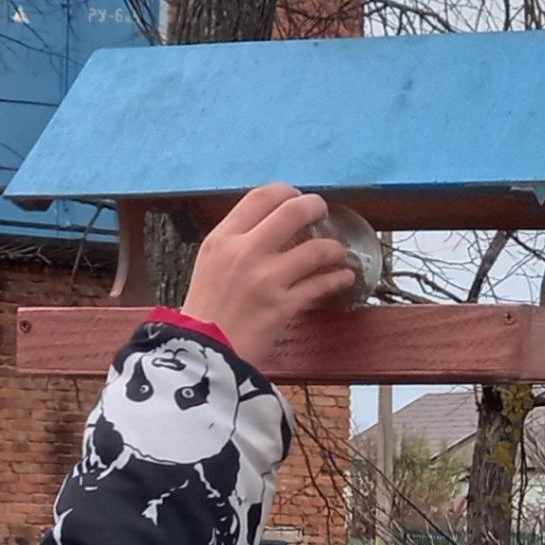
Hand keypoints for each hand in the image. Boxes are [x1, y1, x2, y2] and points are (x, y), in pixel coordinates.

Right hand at [181, 183, 361, 364]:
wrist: (201, 353)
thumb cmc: (206, 311)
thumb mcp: (210, 264)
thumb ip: (237, 242)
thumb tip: (271, 226)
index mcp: (223, 238)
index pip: (261, 196)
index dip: (287, 191)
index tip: (297, 198)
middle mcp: (244, 252)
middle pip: (293, 211)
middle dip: (316, 207)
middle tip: (323, 213)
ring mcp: (266, 279)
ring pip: (316, 248)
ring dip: (334, 248)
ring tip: (338, 254)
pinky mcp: (283, 306)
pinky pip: (322, 284)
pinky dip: (338, 278)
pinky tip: (343, 278)